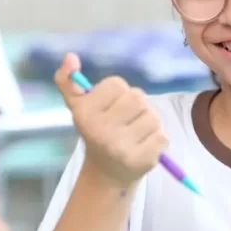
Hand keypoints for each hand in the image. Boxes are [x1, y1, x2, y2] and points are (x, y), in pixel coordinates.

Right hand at [54, 52, 167, 189]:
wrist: (106, 173)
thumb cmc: (96, 131)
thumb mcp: (78, 107)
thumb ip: (68, 81)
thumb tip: (70, 56)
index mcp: (85, 114)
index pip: (116, 84)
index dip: (116, 93)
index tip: (109, 108)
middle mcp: (101, 131)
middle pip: (137, 97)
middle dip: (135, 106)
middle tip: (125, 120)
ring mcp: (122, 148)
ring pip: (152, 116)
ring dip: (147, 122)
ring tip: (135, 133)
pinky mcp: (143, 160)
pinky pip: (162, 135)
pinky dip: (156, 139)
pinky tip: (143, 146)